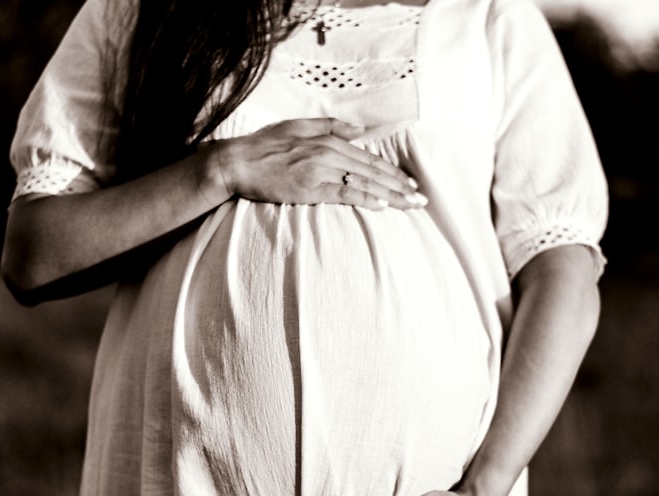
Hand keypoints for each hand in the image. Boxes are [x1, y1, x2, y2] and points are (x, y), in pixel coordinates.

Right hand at [207, 118, 426, 209]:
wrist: (238, 162)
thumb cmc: (265, 146)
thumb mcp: (299, 126)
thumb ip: (331, 127)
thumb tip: (360, 131)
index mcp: (328, 140)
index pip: (369, 158)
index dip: (393, 172)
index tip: (410, 183)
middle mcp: (328, 152)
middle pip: (373, 171)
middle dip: (400, 186)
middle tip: (421, 199)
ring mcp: (320, 170)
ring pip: (364, 182)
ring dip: (391, 195)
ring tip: (410, 205)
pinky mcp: (310, 188)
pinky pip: (344, 193)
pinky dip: (365, 198)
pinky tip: (383, 205)